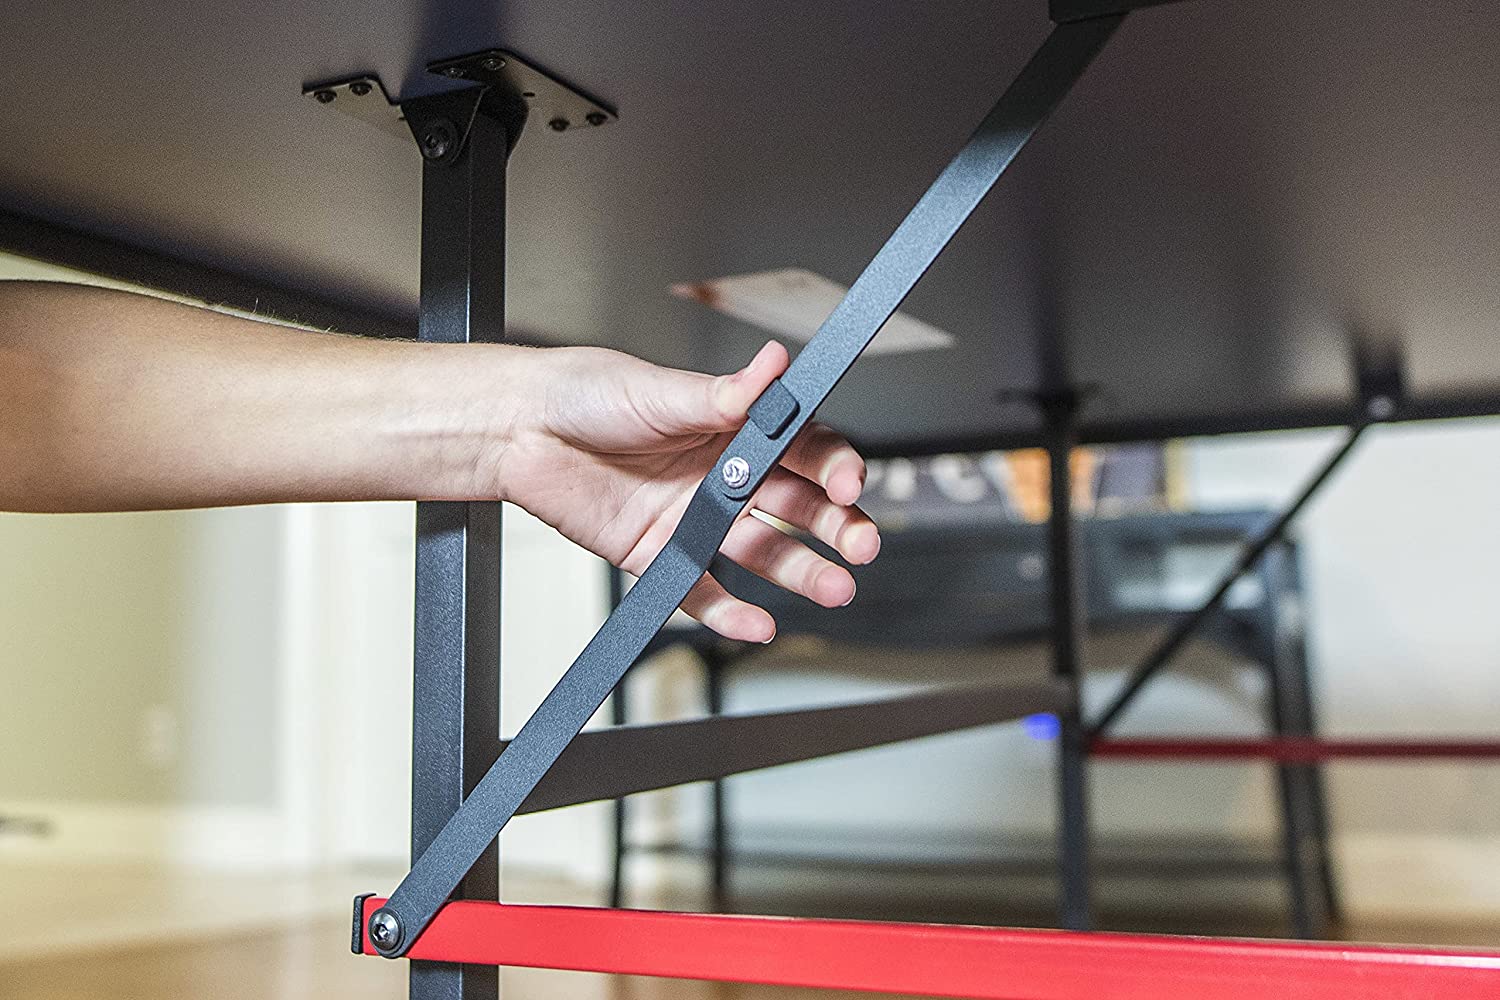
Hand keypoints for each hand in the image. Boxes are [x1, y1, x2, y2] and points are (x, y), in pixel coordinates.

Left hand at [497, 341, 880, 641]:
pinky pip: (702, 589)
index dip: (833, 466)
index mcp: (733, 427)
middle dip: (835, 527)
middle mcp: (722, 474)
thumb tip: (774, 366)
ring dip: (801, 571)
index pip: (804, 449)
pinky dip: (731, 609)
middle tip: (861, 545)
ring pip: (762, 551)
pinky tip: (758, 622)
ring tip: (834, 589)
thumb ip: (721, 394)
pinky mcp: (659, 554)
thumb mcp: (658, 390)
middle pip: (796, 506)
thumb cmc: (587, 395)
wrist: (520, 431)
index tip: (848, 483)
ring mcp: (694, 517)